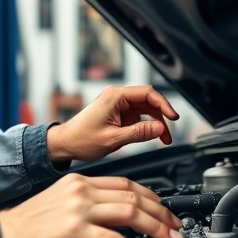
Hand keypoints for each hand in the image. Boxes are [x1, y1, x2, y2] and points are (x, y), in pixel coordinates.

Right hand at [0, 174, 183, 237]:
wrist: (0, 235)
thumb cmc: (26, 227)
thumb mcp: (60, 204)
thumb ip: (86, 206)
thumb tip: (113, 219)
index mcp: (79, 182)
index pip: (126, 183)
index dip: (152, 197)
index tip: (164, 210)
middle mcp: (81, 191)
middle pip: (134, 196)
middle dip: (161, 213)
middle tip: (176, 227)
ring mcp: (78, 210)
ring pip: (130, 213)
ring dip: (156, 228)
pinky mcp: (74, 232)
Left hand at [47, 86, 179, 162]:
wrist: (64, 144)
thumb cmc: (81, 139)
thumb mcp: (113, 139)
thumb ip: (138, 133)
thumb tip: (159, 128)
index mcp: (115, 97)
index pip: (147, 93)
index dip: (164, 104)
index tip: (173, 118)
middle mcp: (117, 98)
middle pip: (149, 101)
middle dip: (162, 117)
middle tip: (169, 134)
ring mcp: (118, 106)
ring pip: (146, 110)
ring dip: (156, 123)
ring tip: (163, 139)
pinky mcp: (118, 115)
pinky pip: (139, 117)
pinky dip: (147, 126)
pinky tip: (152, 137)